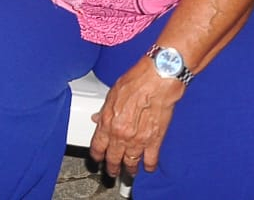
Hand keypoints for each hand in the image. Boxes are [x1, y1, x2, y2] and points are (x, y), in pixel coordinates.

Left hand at [88, 58, 183, 175]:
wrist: (156, 80)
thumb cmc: (135, 82)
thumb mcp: (112, 94)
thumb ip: (105, 110)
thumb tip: (98, 118)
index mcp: (108, 122)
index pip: (98, 145)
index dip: (97, 155)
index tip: (97, 158)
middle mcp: (121, 134)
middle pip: (113, 157)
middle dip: (112, 167)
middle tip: (112, 172)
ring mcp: (138, 140)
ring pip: (131, 161)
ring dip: (129, 169)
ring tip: (129, 172)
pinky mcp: (155, 140)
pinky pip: (151, 159)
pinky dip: (149, 165)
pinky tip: (148, 167)